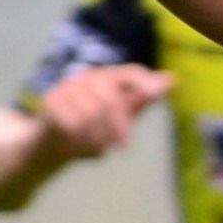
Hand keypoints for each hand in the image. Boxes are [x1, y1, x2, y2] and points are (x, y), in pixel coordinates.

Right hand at [35, 64, 169, 158]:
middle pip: (112, 99)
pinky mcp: (50, 101)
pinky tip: (77, 146)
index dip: (144, 82)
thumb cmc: (92, 129)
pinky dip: (80, 142)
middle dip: (119, 127)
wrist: (50, 145)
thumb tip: (172, 79)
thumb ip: (142, 98)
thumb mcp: (120, 116)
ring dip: (98, 140)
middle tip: (122, 148)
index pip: (130, 74)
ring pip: (92, 114)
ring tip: (97, 149)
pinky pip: (73, 124)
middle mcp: (88, 77)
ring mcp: (67, 87)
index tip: (156, 94)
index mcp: (108, 78)